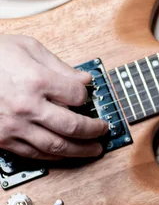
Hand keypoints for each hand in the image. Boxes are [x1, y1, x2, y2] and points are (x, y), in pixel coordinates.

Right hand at [0, 35, 107, 159]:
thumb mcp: (26, 47)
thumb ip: (59, 65)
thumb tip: (85, 78)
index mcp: (36, 80)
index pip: (77, 96)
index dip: (86, 96)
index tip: (87, 97)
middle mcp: (28, 106)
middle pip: (73, 126)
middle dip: (94, 131)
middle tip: (103, 130)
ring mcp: (14, 125)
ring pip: (57, 146)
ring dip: (81, 151)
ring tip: (94, 150)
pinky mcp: (2, 139)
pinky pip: (35, 154)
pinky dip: (55, 157)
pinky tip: (65, 154)